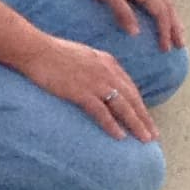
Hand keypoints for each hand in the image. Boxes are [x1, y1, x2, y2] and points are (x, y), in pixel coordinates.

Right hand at [21, 34, 154, 142]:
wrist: (36, 50)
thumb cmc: (53, 53)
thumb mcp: (82, 55)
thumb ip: (95, 67)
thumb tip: (101, 82)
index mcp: (107, 62)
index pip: (130, 87)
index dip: (140, 105)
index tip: (146, 118)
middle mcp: (106, 72)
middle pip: (132, 99)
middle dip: (144, 118)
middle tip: (154, 135)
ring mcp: (95, 82)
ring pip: (123, 107)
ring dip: (136, 124)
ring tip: (145, 139)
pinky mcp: (81, 92)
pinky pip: (102, 112)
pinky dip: (112, 125)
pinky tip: (120, 136)